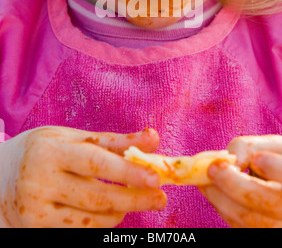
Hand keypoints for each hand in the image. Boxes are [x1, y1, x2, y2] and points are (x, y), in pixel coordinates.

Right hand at [0, 126, 165, 227]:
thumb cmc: (43, 150)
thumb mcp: (73, 138)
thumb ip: (114, 141)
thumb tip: (153, 138)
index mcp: (50, 151)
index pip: (95, 163)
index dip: (128, 172)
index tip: (156, 178)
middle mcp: (39, 181)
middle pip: (96, 197)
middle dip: (133, 199)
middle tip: (160, 198)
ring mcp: (35, 210)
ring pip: (90, 220)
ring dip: (121, 212)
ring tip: (138, 201)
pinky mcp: (35, 229)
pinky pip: (78, 230)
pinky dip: (101, 223)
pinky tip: (114, 212)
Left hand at [199, 135, 281, 227]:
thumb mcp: (272, 146)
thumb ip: (249, 147)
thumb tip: (229, 162)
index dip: (278, 168)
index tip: (257, 159)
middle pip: (274, 203)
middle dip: (236, 185)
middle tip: (212, 169)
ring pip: (259, 223)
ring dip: (225, 202)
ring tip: (206, 183)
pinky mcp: (276, 236)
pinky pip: (248, 231)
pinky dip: (228, 213)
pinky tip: (216, 197)